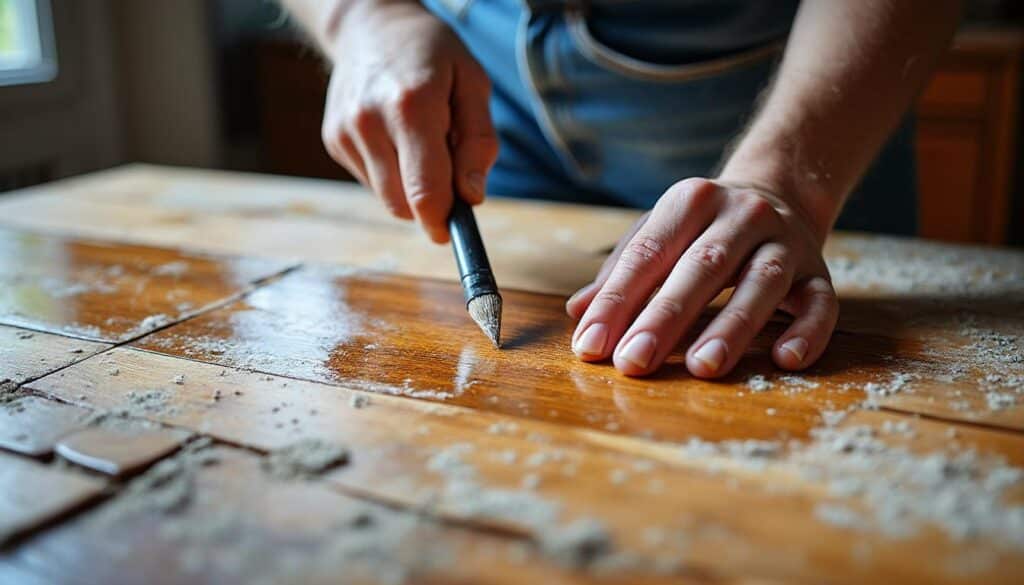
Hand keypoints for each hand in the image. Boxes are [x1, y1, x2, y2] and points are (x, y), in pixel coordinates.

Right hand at [320, 0, 497, 242]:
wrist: (370, 25)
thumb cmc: (432, 54)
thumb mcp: (472, 83)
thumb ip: (479, 142)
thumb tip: (471, 197)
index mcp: (411, 107)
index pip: (425, 191)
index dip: (442, 221)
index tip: (453, 231)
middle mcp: (370, 122)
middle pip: (404, 204)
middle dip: (431, 202)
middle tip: (447, 166)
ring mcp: (345, 133)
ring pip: (387, 198)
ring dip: (411, 187)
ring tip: (420, 142)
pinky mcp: (333, 140)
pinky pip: (372, 182)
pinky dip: (391, 173)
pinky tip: (395, 137)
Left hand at [565, 178, 837, 377]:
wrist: (778, 192)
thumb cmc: (700, 229)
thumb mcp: (658, 235)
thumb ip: (621, 274)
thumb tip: (579, 313)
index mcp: (691, 201)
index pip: (648, 253)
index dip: (616, 301)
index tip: (591, 346)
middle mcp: (742, 214)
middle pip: (701, 268)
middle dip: (664, 319)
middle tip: (634, 363)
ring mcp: (786, 242)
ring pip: (761, 284)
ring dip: (733, 327)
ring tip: (702, 368)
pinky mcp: (821, 272)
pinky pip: (821, 303)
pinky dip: (807, 332)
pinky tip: (785, 360)